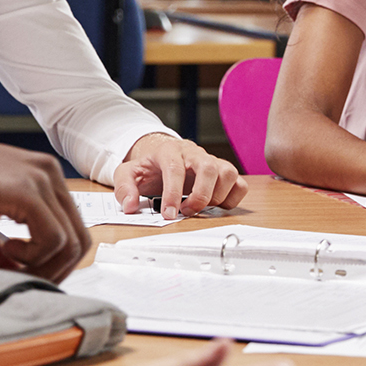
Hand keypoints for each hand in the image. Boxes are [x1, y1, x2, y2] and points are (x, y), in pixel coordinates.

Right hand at [0, 133, 90, 281]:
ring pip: (71, 242)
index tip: (27, 276)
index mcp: (42, 176)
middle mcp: (48, 172)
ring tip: (8, 263)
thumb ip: (6, 253)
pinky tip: (6, 249)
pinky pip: (54, 239)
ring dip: (43, 267)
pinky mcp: (27, 191)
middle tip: (22, 280)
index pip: (72, 228)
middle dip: (54, 270)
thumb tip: (24, 280)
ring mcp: (41, 178)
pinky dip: (34, 257)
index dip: (55, 262)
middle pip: (79, 238)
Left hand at [113, 133, 248, 219]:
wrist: (163, 155)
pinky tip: (215, 205)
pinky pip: (240, 184)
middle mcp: (195, 153)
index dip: (173, 194)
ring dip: (217, 196)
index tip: (168, 214)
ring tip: (200, 208)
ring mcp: (213, 161)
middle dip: (200, 196)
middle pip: (209, 168)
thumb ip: (125, 188)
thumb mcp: (128, 173)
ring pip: (228, 173)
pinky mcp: (224, 172)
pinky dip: (232, 198)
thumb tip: (129, 205)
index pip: (175, 169)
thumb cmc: (149, 166)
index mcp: (170, 151)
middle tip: (187, 212)